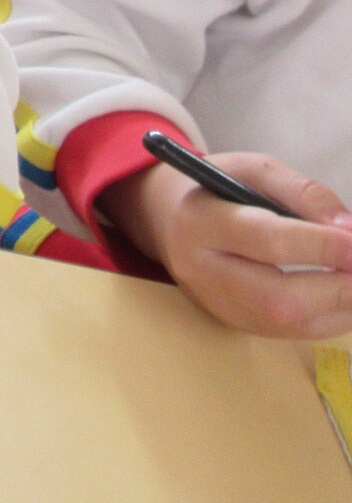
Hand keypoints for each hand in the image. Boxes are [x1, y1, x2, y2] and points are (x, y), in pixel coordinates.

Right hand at [102, 153, 351, 336]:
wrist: (169, 221)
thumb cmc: (216, 188)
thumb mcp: (253, 169)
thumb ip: (302, 192)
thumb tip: (350, 230)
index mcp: (201, 221)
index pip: (265, 240)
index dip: (319, 246)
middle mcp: (204, 271)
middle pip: (277, 297)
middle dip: (337, 289)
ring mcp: (218, 305)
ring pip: (288, 324)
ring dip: (341, 307)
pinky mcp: (234, 324)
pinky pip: (291, 333)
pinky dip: (330, 317)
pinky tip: (344, 293)